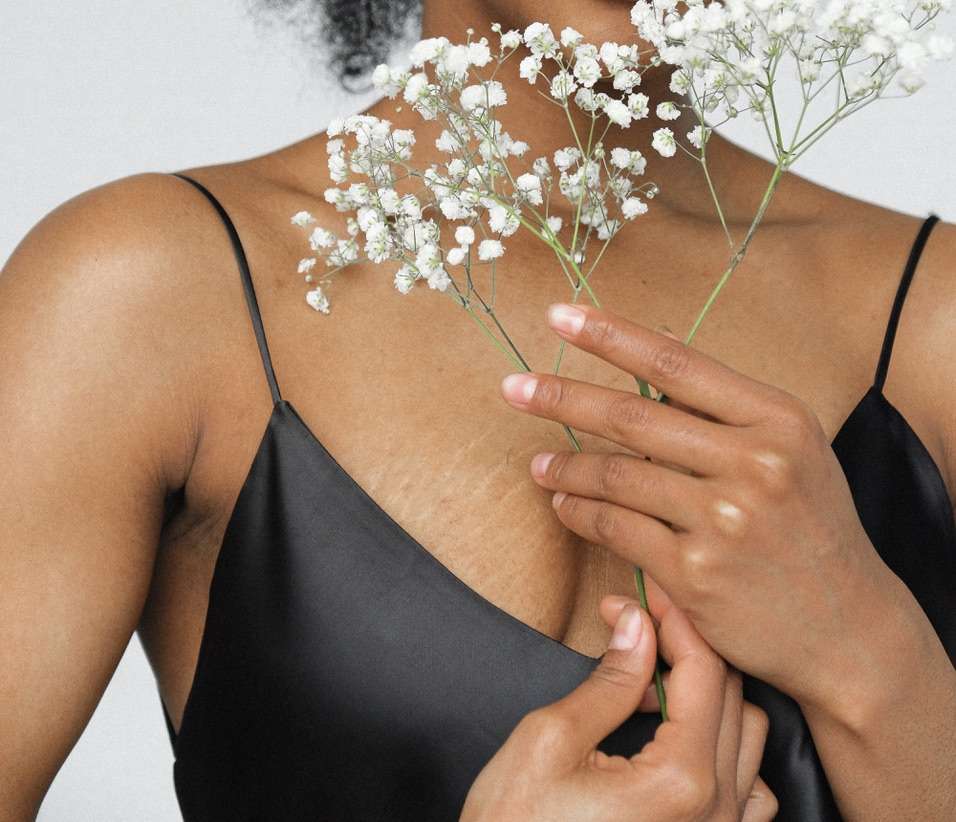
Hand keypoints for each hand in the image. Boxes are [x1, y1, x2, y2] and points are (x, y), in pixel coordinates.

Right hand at [460, 587, 776, 820]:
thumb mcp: (550, 741)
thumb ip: (608, 680)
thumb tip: (636, 624)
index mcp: (683, 781)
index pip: (703, 671)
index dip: (672, 619)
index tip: (641, 593)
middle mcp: (717, 811)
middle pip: (732, 696)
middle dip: (686, 648)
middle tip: (636, 623)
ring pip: (748, 736)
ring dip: (708, 695)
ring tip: (652, 681)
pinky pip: (747, 787)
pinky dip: (723, 747)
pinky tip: (679, 738)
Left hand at [499, 302, 892, 709]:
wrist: (849, 628)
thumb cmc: (811, 527)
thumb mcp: (790, 449)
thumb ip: (725, 401)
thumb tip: (659, 337)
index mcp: (778, 418)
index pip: (675, 362)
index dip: (609, 335)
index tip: (559, 315)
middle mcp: (755, 462)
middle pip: (632, 417)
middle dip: (561, 398)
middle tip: (513, 389)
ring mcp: (724, 520)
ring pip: (617, 477)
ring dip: (565, 469)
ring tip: (538, 466)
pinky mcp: (696, 573)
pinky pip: (616, 529)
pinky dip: (581, 514)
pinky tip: (563, 507)